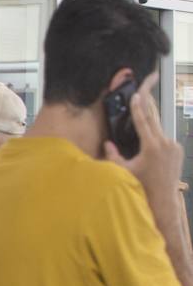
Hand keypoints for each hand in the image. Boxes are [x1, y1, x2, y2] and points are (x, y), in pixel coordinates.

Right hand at [103, 73, 182, 197]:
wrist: (163, 198)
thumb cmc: (142, 186)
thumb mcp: (124, 171)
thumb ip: (113, 156)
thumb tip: (107, 143)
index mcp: (152, 147)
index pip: (143, 122)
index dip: (138, 108)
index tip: (136, 95)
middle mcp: (165, 144)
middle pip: (154, 119)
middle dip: (148, 104)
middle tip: (146, 87)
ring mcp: (174, 146)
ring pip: (159, 130)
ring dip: (150, 125)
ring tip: (144, 116)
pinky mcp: (178, 150)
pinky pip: (164, 139)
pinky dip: (156, 137)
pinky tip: (151, 143)